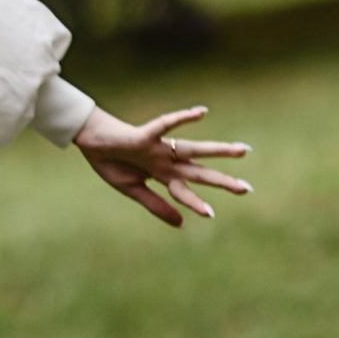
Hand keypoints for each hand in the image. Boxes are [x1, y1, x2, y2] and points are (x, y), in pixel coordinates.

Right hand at [74, 101, 250, 229]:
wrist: (91, 142)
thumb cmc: (110, 163)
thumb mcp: (132, 190)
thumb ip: (157, 206)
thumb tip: (182, 224)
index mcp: (162, 175)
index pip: (185, 192)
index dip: (196, 204)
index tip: (212, 215)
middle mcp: (166, 161)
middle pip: (200, 172)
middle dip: (222, 181)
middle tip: (247, 189)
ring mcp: (159, 149)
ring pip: (194, 150)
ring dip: (218, 151)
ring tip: (243, 151)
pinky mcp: (146, 136)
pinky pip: (166, 126)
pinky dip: (182, 119)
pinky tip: (201, 113)